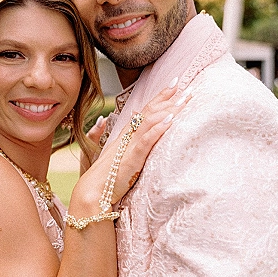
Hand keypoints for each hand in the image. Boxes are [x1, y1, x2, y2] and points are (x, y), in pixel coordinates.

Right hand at [80, 82, 189, 206]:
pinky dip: (158, 129)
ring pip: (150, 121)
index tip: (173, 85)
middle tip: (186, 87)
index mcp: (125, 136)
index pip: (144, 111)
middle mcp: (128, 136)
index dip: (159, 97)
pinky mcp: (132, 158)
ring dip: (168, 109)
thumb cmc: (103, 177)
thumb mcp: (115, 156)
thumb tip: (106, 121)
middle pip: (149, 112)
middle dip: (168, 98)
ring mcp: (130, 146)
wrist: (92, 191)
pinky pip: (146, 140)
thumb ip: (116, 140)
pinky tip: (170, 120)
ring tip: (184, 99)